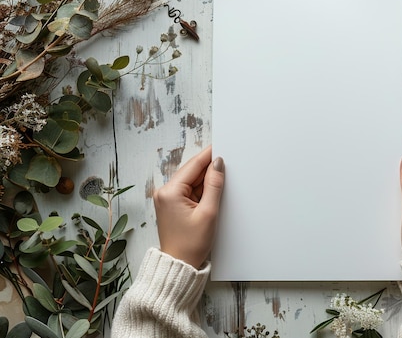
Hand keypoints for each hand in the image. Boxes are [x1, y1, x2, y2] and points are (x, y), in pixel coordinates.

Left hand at [153, 146, 224, 268]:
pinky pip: (189, 191)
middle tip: (227, 166)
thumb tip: (218, 164)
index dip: (209, 156)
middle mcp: (164, 192)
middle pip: (192, 172)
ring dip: (205, 182)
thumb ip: (214, 185)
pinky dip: (201, 191)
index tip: (221, 147)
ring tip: (220, 187)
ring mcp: (166, 199)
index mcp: (170, 192)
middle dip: (209, 170)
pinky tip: (210, 196)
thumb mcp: (208, 213)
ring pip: (191, 181)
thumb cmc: (190, 244)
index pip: (193, 166)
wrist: (179, 265)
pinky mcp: (171, 205)